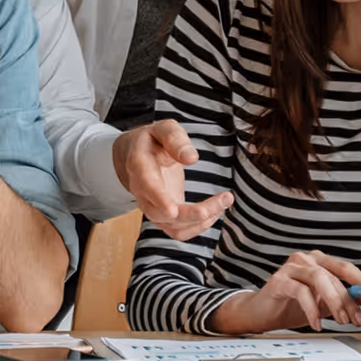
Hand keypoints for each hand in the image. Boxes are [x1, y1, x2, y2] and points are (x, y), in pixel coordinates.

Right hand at [113, 120, 233, 238]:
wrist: (135, 156)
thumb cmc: (152, 140)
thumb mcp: (163, 129)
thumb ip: (175, 139)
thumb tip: (191, 158)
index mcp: (139, 167)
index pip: (147, 187)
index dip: (159, 200)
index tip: (173, 210)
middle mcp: (143, 193)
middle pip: (162, 215)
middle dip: (193, 213)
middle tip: (224, 199)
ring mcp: (152, 208)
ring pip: (174, 227)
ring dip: (201, 221)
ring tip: (225, 200)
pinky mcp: (164, 217)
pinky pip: (180, 231)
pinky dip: (199, 226)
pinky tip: (215, 210)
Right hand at [211, 250, 360, 333]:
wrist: (261, 313)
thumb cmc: (290, 306)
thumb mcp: (321, 303)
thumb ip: (338, 298)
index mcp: (318, 261)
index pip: (345, 268)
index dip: (360, 282)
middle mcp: (305, 259)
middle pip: (334, 276)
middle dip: (348, 300)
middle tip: (357, 319)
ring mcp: (291, 267)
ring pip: (320, 280)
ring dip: (334, 302)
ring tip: (341, 321)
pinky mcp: (279, 280)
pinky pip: (302, 292)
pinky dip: (312, 309)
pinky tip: (317, 323)